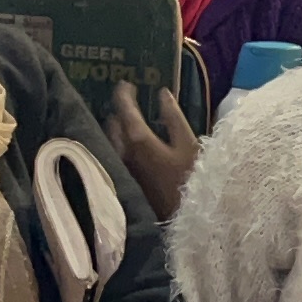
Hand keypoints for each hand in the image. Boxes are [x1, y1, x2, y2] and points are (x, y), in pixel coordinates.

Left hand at [111, 82, 201, 219]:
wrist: (182, 218)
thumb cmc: (191, 179)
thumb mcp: (189, 143)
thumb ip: (173, 118)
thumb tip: (162, 94)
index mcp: (138, 139)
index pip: (123, 109)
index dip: (123, 93)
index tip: (126, 83)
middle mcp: (123, 152)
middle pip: (112, 124)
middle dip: (118, 111)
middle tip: (129, 102)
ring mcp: (121, 167)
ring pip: (111, 140)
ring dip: (117, 128)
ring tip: (129, 121)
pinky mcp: (123, 179)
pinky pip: (115, 154)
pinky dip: (119, 143)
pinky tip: (131, 144)